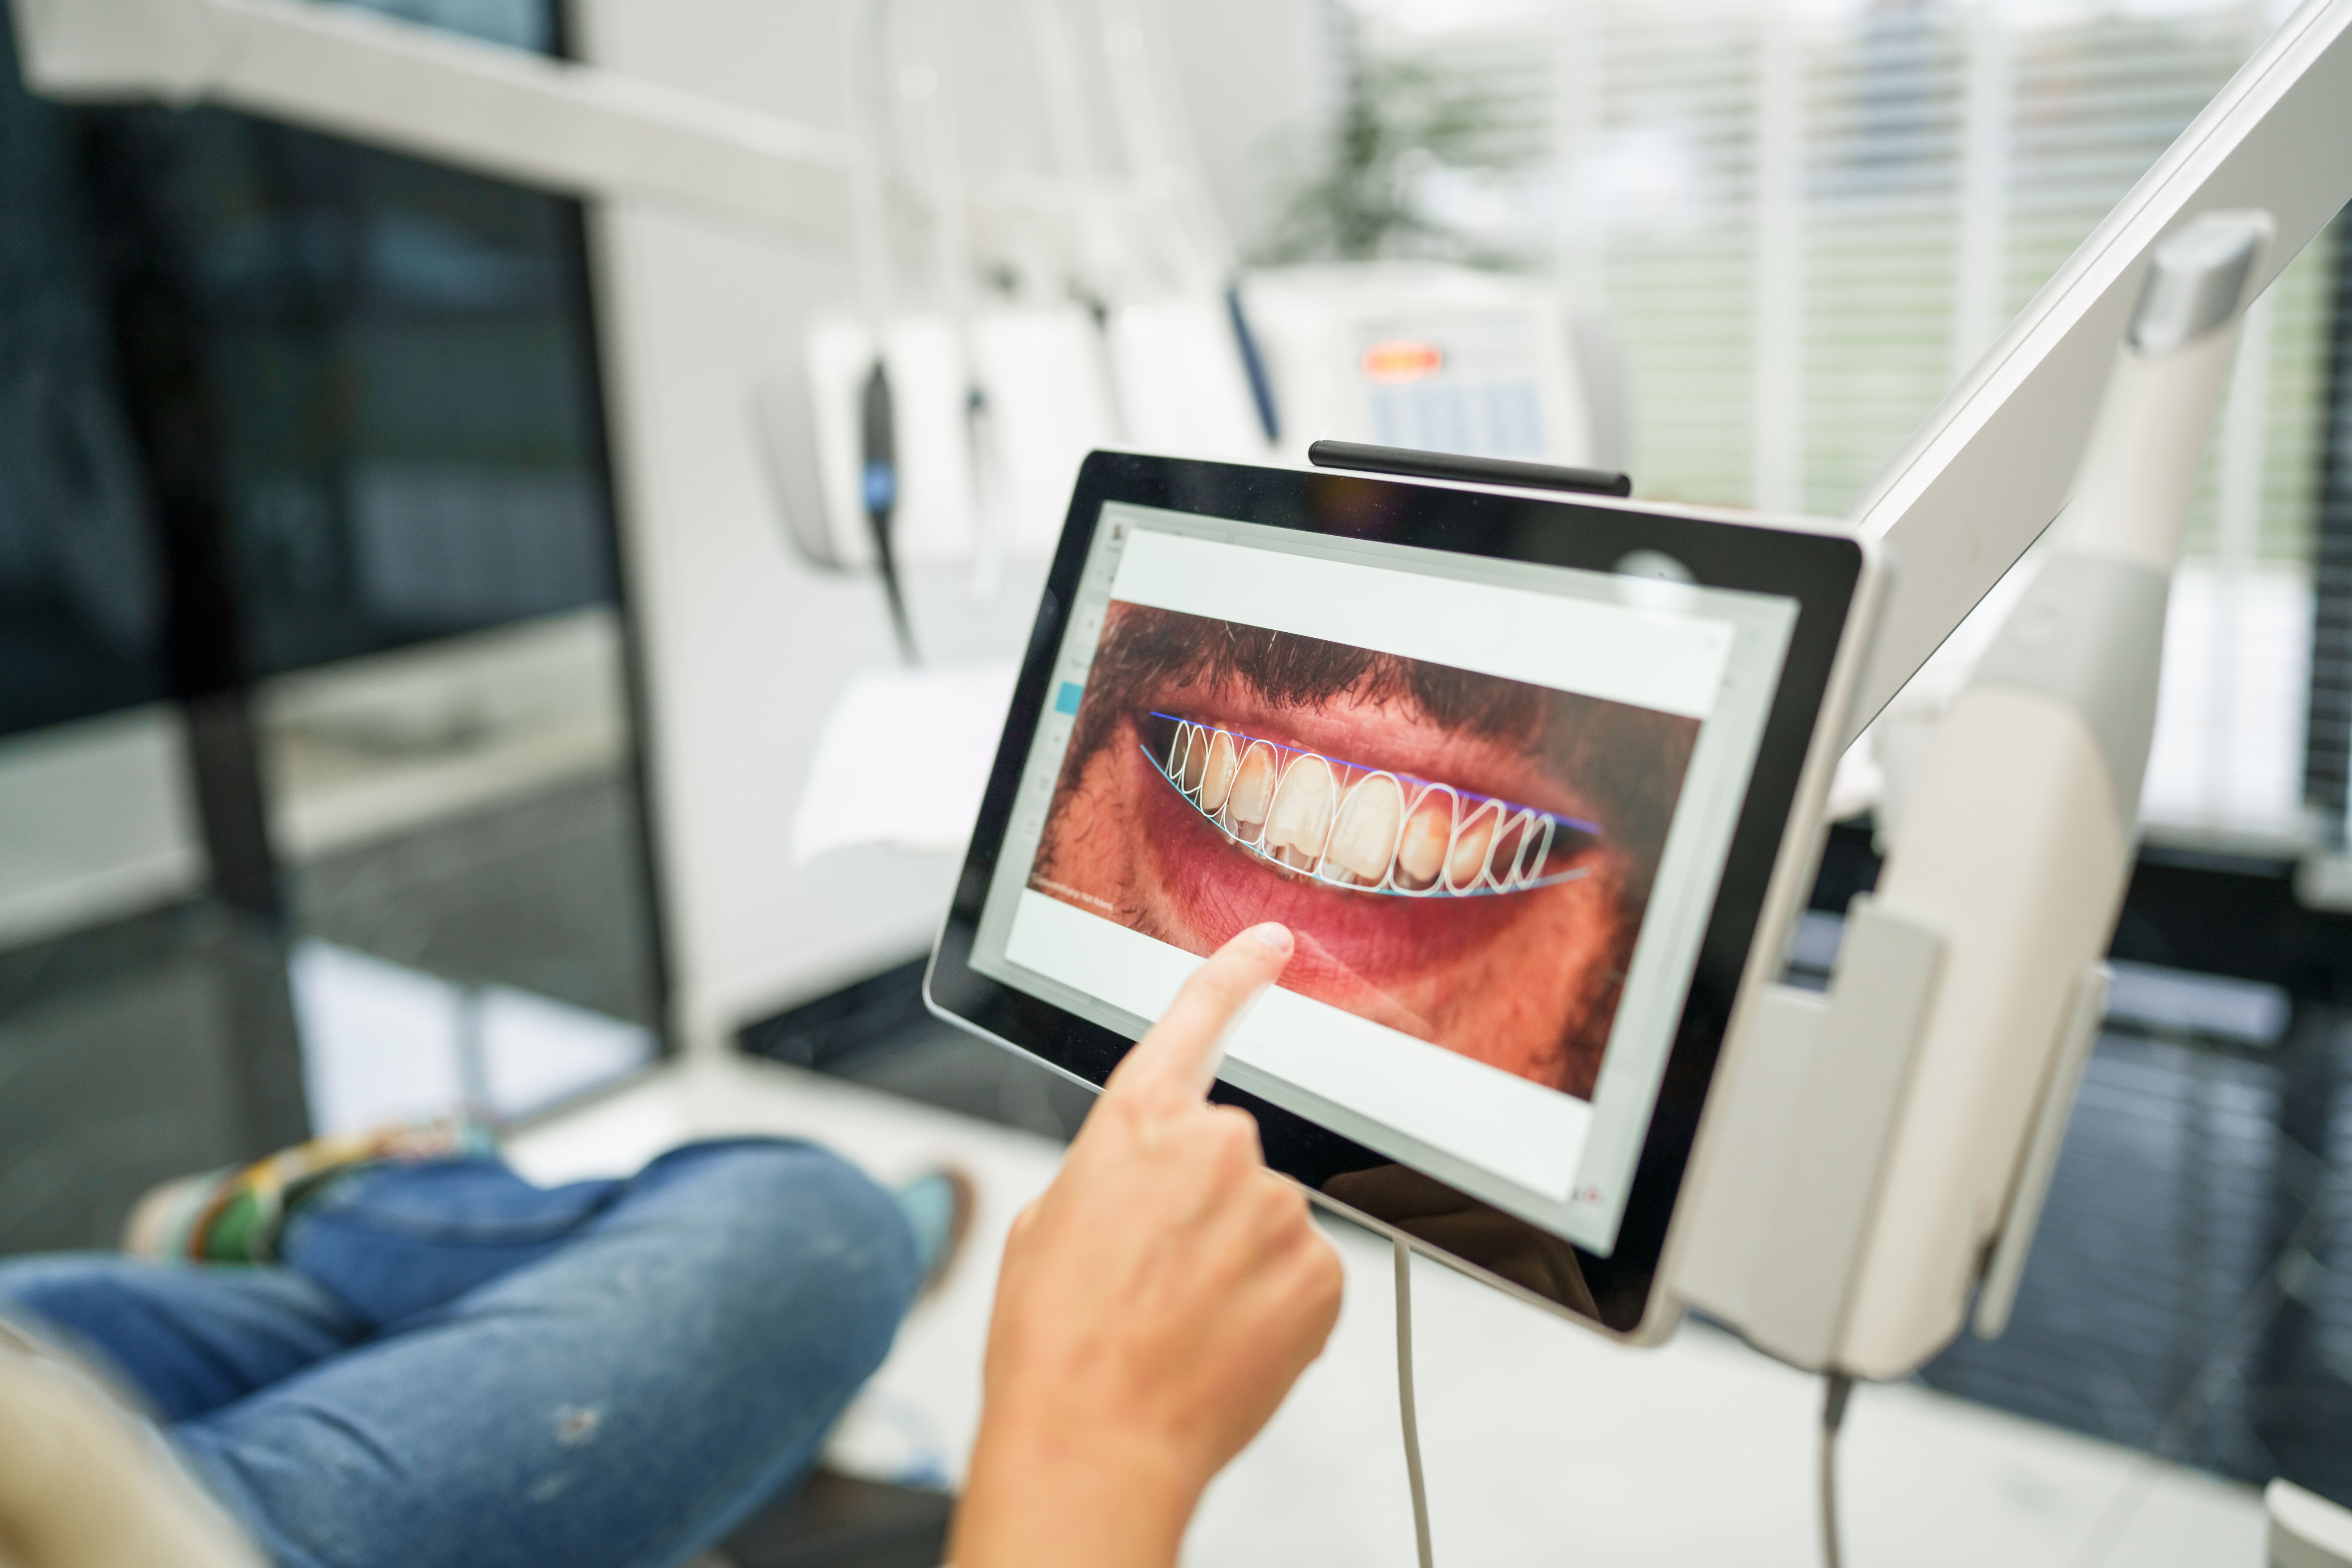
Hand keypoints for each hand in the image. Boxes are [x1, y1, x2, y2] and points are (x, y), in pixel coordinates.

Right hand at [951, 923, 1345, 1567]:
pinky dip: (1270, 1305)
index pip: (1198, 1017)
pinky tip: (1223, 1341)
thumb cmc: (1057, 1343)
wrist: (1097, 1440)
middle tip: (1157, 1276)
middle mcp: (1219, 1146)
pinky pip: (1300, 1273)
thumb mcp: (1050, 1227)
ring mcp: (1277, 1207)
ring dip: (1236, 1262)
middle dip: (1202, 1208)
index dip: (1237, 973)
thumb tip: (1146, 1189)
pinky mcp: (1319, 1270)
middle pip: (1229, 1156)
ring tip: (1183, 1320)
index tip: (1272, 945)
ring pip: (1266, 1221)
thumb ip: (1113, 1177)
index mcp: (1139, 1122)